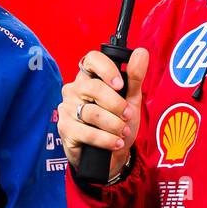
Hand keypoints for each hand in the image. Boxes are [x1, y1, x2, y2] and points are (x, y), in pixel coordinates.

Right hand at [58, 47, 148, 178]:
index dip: (106, 69)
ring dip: (114, 125)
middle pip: (94, 88)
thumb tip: (141, 52)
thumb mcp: (131, 99)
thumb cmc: (119, 122)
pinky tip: (115, 142)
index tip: (120, 85)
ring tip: (123, 132)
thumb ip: (135, 76)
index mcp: (89, 77)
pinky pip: (87, 132)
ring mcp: (67, 108)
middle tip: (127, 115)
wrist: (112, 155)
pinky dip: (106, 139)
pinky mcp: (65, 128)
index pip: (92, 59)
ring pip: (92, 112)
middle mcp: (74, 89)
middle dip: (116, 104)